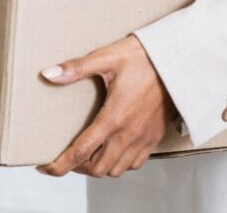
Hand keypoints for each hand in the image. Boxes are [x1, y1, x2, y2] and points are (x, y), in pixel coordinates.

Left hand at [36, 35, 174, 177]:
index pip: (80, 152)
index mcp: (113, 117)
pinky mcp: (154, 137)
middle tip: (68, 156)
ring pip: (117, 170)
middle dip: (78, 168)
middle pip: (98, 169)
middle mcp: (128, 134)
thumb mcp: (107, 57)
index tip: (45, 168)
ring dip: (100, 167)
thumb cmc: (144, 57)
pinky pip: (135, 163)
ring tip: (89, 154)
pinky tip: (113, 149)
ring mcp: (143, 138)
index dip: (59, 165)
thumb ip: (77, 68)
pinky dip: (120, 163)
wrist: (180, 61)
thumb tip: (48, 74)